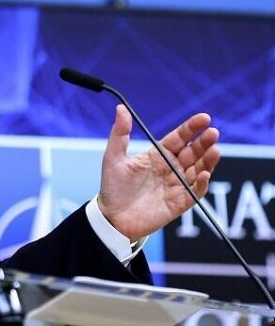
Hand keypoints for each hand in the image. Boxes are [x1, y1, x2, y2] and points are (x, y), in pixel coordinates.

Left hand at [98, 104, 220, 240]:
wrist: (111, 217)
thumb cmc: (113, 186)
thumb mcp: (113, 157)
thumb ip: (120, 133)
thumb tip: (121, 108)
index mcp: (158, 155)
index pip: (180, 138)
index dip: (191, 128)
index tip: (204, 118)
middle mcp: (170, 168)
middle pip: (193, 152)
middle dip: (204, 142)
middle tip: (213, 132)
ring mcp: (176, 185)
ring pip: (198, 169)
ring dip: (208, 160)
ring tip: (214, 150)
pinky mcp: (179, 203)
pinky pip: (195, 192)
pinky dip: (201, 183)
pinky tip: (203, 174)